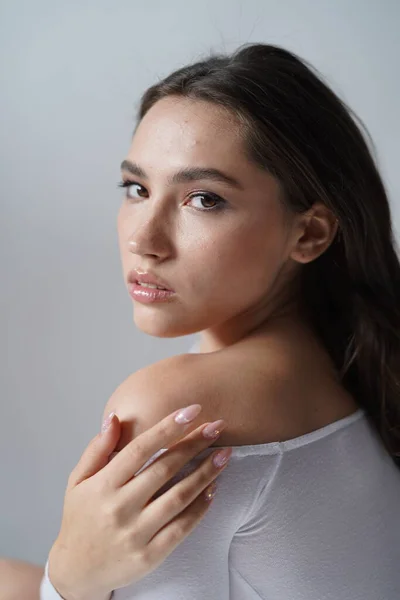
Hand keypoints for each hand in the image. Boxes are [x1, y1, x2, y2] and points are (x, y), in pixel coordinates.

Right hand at [48, 404, 230, 599]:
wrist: (77, 570)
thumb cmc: (80, 518)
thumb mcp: (78, 480)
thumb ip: (97, 448)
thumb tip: (115, 417)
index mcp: (102, 485)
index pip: (139, 449)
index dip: (168, 427)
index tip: (192, 410)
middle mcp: (119, 508)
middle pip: (164, 468)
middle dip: (194, 444)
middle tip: (217, 426)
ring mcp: (136, 533)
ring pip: (179, 497)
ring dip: (206, 473)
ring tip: (224, 455)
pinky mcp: (150, 555)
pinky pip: (182, 527)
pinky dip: (201, 507)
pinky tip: (214, 489)